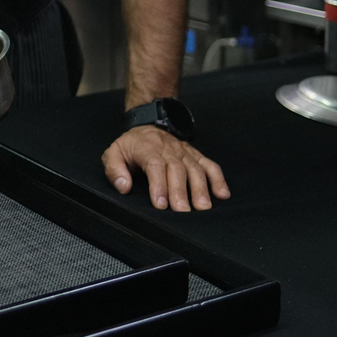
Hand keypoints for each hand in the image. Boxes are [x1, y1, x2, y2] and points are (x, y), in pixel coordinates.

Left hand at [101, 125, 228, 211]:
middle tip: (183, 212)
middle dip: (181, 192)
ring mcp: (184, 152)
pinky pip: (210, 165)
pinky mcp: (195, 155)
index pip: (155, 166)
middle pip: (177, 170)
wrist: (148, 125)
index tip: (161, 204)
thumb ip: (115, 170)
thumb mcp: (114, 153)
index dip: (159, 185)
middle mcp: (169, 150)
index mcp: (148, 149)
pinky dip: (218, 179)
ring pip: (195, 169)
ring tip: (203, 207)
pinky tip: (222, 194)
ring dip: (201, 188)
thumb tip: (124, 187)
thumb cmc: (131, 145)